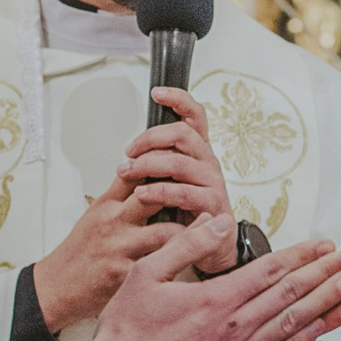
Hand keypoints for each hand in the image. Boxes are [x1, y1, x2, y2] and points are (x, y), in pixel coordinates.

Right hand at [30, 88, 236, 330]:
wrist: (56, 287)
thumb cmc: (78, 252)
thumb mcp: (95, 216)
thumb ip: (120, 196)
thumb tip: (145, 173)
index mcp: (106, 204)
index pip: (136, 172)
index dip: (163, 163)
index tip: (186, 161)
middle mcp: (113, 221)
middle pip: (153, 194)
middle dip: (182, 193)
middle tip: (207, 196)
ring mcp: (119, 247)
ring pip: (166, 232)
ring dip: (191, 232)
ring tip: (209, 231)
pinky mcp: (125, 274)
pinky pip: (161, 266)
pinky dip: (180, 264)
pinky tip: (196, 263)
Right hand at [91, 214, 340, 340]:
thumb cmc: (126, 336)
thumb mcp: (145, 274)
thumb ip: (187, 245)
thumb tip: (218, 222)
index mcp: (217, 301)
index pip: (273, 271)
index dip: (305, 256)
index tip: (327, 246)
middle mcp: (236, 332)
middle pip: (294, 298)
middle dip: (329, 277)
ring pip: (295, 332)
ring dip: (328, 313)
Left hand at [123, 87, 234, 256]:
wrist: (210, 247)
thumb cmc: (188, 213)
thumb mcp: (173, 182)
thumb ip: (160, 163)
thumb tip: (132, 148)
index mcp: (198, 152)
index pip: (195, 116)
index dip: (178, 99)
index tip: (157, 93)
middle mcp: (208, 163)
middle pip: (182, 134)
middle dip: (150, 138)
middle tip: (129, 151)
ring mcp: (213, 183)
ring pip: (179, 162)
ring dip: (147, 164)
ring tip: (127, 172)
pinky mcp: (213, 206)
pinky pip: (183, 193)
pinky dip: (158, 191)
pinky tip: (141, 193)